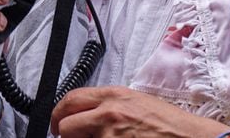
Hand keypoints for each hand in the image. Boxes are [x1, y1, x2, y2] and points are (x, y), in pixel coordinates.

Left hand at [51, 86, 229, 137]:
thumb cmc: (170, 124)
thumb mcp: (137, 102)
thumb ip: (110, 105)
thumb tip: (88, 115)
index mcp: (114, 95)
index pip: (71, 99)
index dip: (60, 114)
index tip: (59, 123)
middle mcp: (108, 113)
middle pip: (66, 124)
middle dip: (65, 134)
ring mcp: (109, 137)